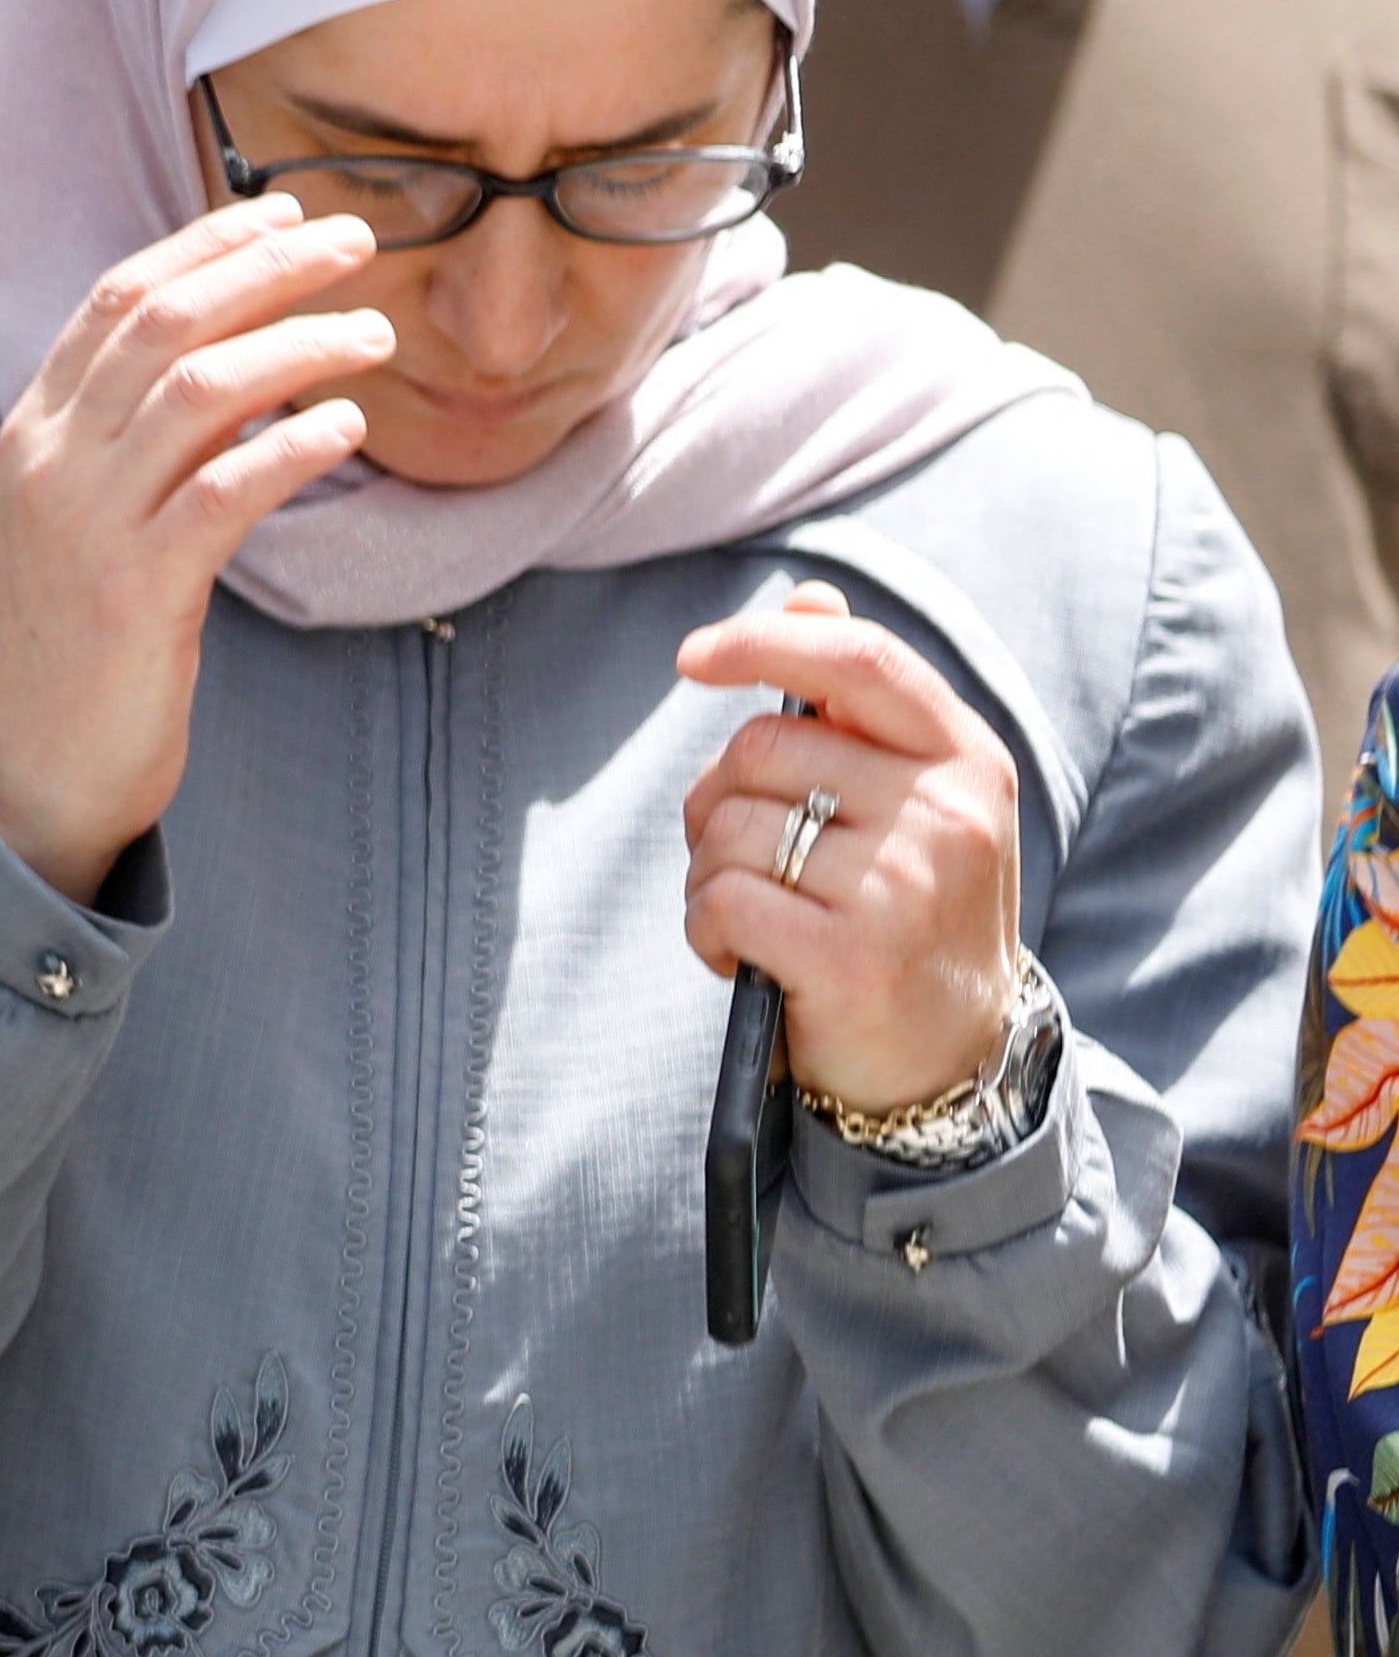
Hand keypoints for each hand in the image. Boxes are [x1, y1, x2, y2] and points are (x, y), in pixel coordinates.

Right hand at [0, 198, 391, 901]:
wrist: (33, 766)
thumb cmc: (76, 636)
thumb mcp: (79, 516)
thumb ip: (124, 434)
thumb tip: (225, 354)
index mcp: (31, 432)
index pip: (115, 299)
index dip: (205, 244)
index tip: (284, 210)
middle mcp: (48, 462)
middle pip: (163, 323)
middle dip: (268, 267)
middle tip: (357, 241)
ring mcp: (86, 524)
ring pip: (198, 391)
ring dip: (299, 344)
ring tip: (376, 334)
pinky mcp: (134, 591)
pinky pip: (223, 491)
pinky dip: (291, 445)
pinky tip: (347, 424)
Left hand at [674, 587, 1020, 1111]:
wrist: (950, 1059)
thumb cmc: (906, 915)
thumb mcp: (910, 803)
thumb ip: (860, 709)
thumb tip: (809, 597)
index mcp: (964, 759)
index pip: (859, 661)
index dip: (766, 641)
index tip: (692, 657)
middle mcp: (947, 812)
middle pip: (760, 750)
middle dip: (720, 802)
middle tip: (750, 861)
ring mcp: (905, 884)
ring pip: (729, 829)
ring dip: (711, 876)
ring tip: (764, 919)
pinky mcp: (853, 954)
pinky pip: (719, 901)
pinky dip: (706, 931)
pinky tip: (746, 959)